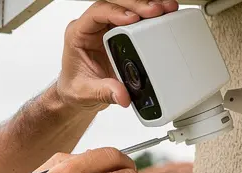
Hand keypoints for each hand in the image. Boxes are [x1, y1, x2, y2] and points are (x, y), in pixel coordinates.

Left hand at [55, 0, 179, 110]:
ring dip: (147, 6)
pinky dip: (150, 16)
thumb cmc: (75, 87)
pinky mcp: (120, 32)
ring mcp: (107, 27)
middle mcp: (92, 26)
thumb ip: (103, 91)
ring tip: (166, 9)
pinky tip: (165, 15)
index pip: (97, 13)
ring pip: (127, 6)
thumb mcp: (86, 92)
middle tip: (156, 10)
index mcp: (78, 34)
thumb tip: (122, 94)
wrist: (77, 94)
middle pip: (115, 4)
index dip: (115, 12)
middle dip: (137, 5)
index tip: (133, 18)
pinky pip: (136, 17)